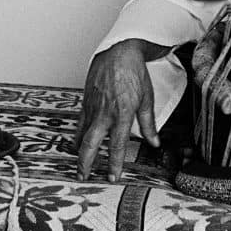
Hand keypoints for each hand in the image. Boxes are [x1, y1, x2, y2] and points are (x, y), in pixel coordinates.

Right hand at [74, 40, 159, 181]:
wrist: (118, 52)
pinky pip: (79, 123)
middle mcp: (105, 113)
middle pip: (91, 144)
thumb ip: (149, 124)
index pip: (118, 146)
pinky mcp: (85, 101)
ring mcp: (92, 107)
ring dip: (79, 153)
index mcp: (122, 113)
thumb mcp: (147, 98)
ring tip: (78, 167)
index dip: (115, 164)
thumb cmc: (134, 73)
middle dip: (86, 164)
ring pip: (81, 135)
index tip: (113, 178)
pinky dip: (76, 136)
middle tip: (84, 178)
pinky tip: (76, 145)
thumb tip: (154, 142)